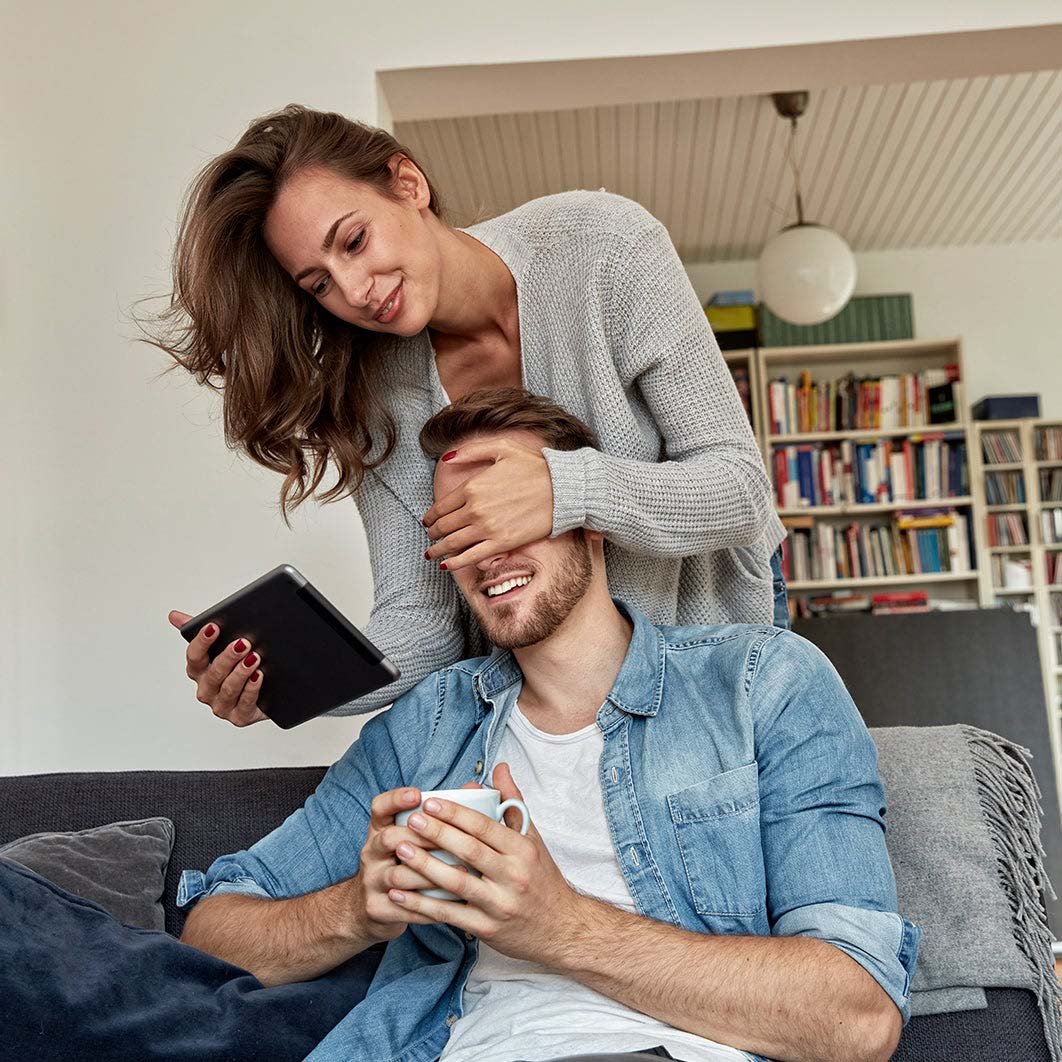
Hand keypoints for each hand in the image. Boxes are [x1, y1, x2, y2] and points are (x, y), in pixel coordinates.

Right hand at [168, 610, 266, 727]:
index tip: (214, 627)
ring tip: (254, 658)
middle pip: (213, 674)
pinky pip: (243, 704)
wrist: (269, 690)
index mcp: (199, 671)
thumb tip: (174, 615)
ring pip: (228, 689)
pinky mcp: (239, 717)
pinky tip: (258, 676)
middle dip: (228, 657)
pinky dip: (251, 690)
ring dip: (241, 673)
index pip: (194, 657)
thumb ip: (198, 629)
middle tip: (243, 643)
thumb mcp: (222, 644)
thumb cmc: (238, 665)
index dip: (202, 642)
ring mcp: (222, 705)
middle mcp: (207, 690)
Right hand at [352, 782, 480, 943]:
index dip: (396, 799)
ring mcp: (372, 882)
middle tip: (451, 839)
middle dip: (421, 838)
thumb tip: (473, 787)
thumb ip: (438, 814)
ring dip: (431, 873)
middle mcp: (371, 853)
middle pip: (388, 838)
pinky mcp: (377, 909)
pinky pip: (405, 907)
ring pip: (398, 875)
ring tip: (461, 872)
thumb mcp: (409, 837)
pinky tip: (454, 902)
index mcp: (380, 830)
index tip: (417, 795)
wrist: (368, 908)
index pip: (379, 808)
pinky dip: (431, 905)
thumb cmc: (400, 864)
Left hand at [388, 764, 586, 964]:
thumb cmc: (542, 878)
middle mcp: (512, 876)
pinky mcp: (486, 929)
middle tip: (411, 820)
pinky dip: (421, 905)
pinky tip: (399, 895)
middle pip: (469, 851)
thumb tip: (499, 767)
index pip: (485, 827)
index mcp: (522, 851)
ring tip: (401, 850)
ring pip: (456, 882)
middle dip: (437, 833)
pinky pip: (449, 915)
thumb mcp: (533, 839)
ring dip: (424, 866)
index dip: (455, 813)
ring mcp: (498, 904)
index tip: (430, 802)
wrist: (561, 929)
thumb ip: (513, 802)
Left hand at [422, 440, 553, 571]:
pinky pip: (471, 557)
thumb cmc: (535, 467)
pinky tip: (446, 566)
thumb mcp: (501, 448)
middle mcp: (475, 509)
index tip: (428, 521)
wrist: (562, 489)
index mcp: (472, 487)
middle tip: (430, 537)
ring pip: (453, 543)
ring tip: (431, 554)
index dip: (431, 516)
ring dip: (438, 550)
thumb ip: (470, 451)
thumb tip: (446, 457)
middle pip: (444, 525)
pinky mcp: (502, 543)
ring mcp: (487, 528)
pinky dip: (455, 563)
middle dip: (433, 533)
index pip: (442, 506)